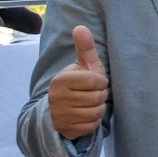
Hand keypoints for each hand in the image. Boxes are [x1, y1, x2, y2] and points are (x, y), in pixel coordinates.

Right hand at [48, 24, 109, 139]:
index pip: (95, 81)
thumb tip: (80, 27)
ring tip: (90, 103)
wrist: (61, 108)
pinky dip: (93, 121)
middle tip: (92, 94)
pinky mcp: (65, 129)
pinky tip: (86, 115)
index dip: (101, 82)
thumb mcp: (83, 65)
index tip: (96, 82)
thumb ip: (85, 48)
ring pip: (95, 113)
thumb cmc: (78, 83)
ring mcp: (59, 115)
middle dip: (100, 96)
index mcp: (61, 80)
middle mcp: (56, 98)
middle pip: (97, 98)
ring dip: (98, 109)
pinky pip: (91, 126)